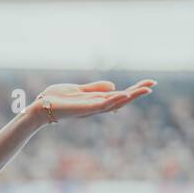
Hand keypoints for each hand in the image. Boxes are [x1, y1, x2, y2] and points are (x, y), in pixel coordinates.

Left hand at [32, 79, 154, 122]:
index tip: (148, 83)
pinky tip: (124, 94)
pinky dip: (114, 100)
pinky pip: (102, 105)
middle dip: (137, 92)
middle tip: (153, 84)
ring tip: (146, 89)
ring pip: (115, 103)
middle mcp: (96, 107)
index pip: (119, 95)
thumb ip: (94, 88)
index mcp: (96, 101)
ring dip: (131, 96)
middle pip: (121, 100)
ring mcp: (91, 109)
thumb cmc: (56, 98)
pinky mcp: (84, 109)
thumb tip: (113, 85)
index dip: (133, 90)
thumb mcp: (79, 89)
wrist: (40, 106)